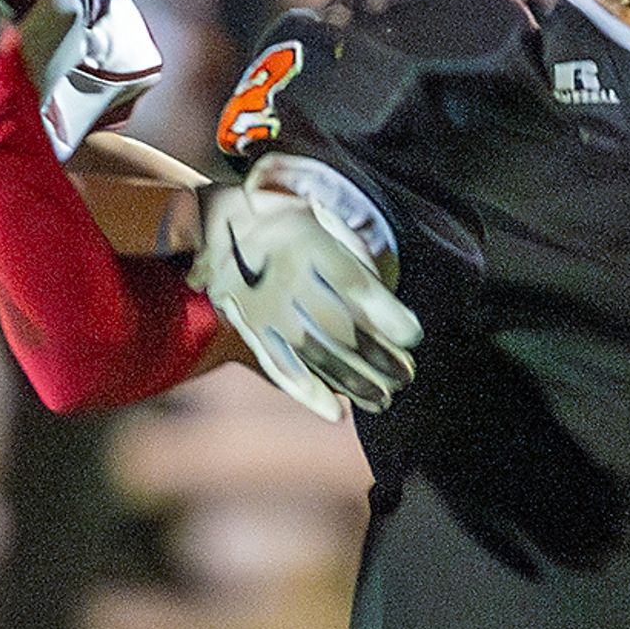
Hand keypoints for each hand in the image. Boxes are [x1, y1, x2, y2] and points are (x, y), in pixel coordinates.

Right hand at [191, 157, 420, 418]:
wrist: (216, 222)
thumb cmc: (285, 220)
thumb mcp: (321, 216)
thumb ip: (353, 251)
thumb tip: (386, 298)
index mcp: (306, 241)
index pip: (353, 283)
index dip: (385, 314)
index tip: (413, 336)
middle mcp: (284, 277)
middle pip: (339, 326)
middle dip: (377, 356)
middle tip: (406, 375)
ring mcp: (264, 308)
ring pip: (314, 353)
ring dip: (351, 381)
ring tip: (382, 399)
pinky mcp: (250, 329)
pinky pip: (278, 365)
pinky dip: (307, 392)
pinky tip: (335, 412)